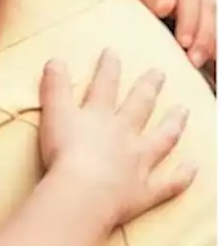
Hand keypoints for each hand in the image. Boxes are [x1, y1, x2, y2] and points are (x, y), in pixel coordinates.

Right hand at [38, 49, 194, 228]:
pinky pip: (169, 183)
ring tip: (183, 110)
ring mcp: (139, 162)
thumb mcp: (53, 114)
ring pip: (162, 139)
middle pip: (139, 106)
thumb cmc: (65, 154)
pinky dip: (183, 176)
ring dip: (173, 124)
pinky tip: (193, 168)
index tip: (113, 53)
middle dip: (148, 88)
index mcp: (100, 116)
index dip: (108, 68)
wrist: (83, 192)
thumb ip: (55, 88)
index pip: (105, 86)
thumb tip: (55, 60)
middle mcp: (124, 135)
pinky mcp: (145, 190)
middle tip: (159, 73)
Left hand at [126, 0, 215, 68]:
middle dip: (205, 35)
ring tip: (205, 59)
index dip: (190, 20)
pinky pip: (218, 14)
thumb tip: (166, 7)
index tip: (184, 42)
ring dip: (214, 38)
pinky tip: (211, 52)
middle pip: (210, 4)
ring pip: (219, 10)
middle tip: (194, 60)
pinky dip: (215, 35)